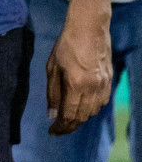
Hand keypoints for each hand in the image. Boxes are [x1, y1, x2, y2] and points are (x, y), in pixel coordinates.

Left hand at [45, 12, 111, 134]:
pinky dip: (91, 109)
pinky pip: (101, 103)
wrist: (89, 29)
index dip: (60, 127)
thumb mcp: (52, 67)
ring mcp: (104, 86)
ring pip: (93, 112)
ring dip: (80, 118)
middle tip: (58, 129)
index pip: (69, 115)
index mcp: (76, 85)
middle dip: (70, 126)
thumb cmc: (65, 46)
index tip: (52, 132)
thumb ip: (52, 93)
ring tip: (67, 119)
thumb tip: (52, 115)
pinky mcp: (110, 82)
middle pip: (82, 117)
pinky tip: (82, 107)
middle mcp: (93, 89)